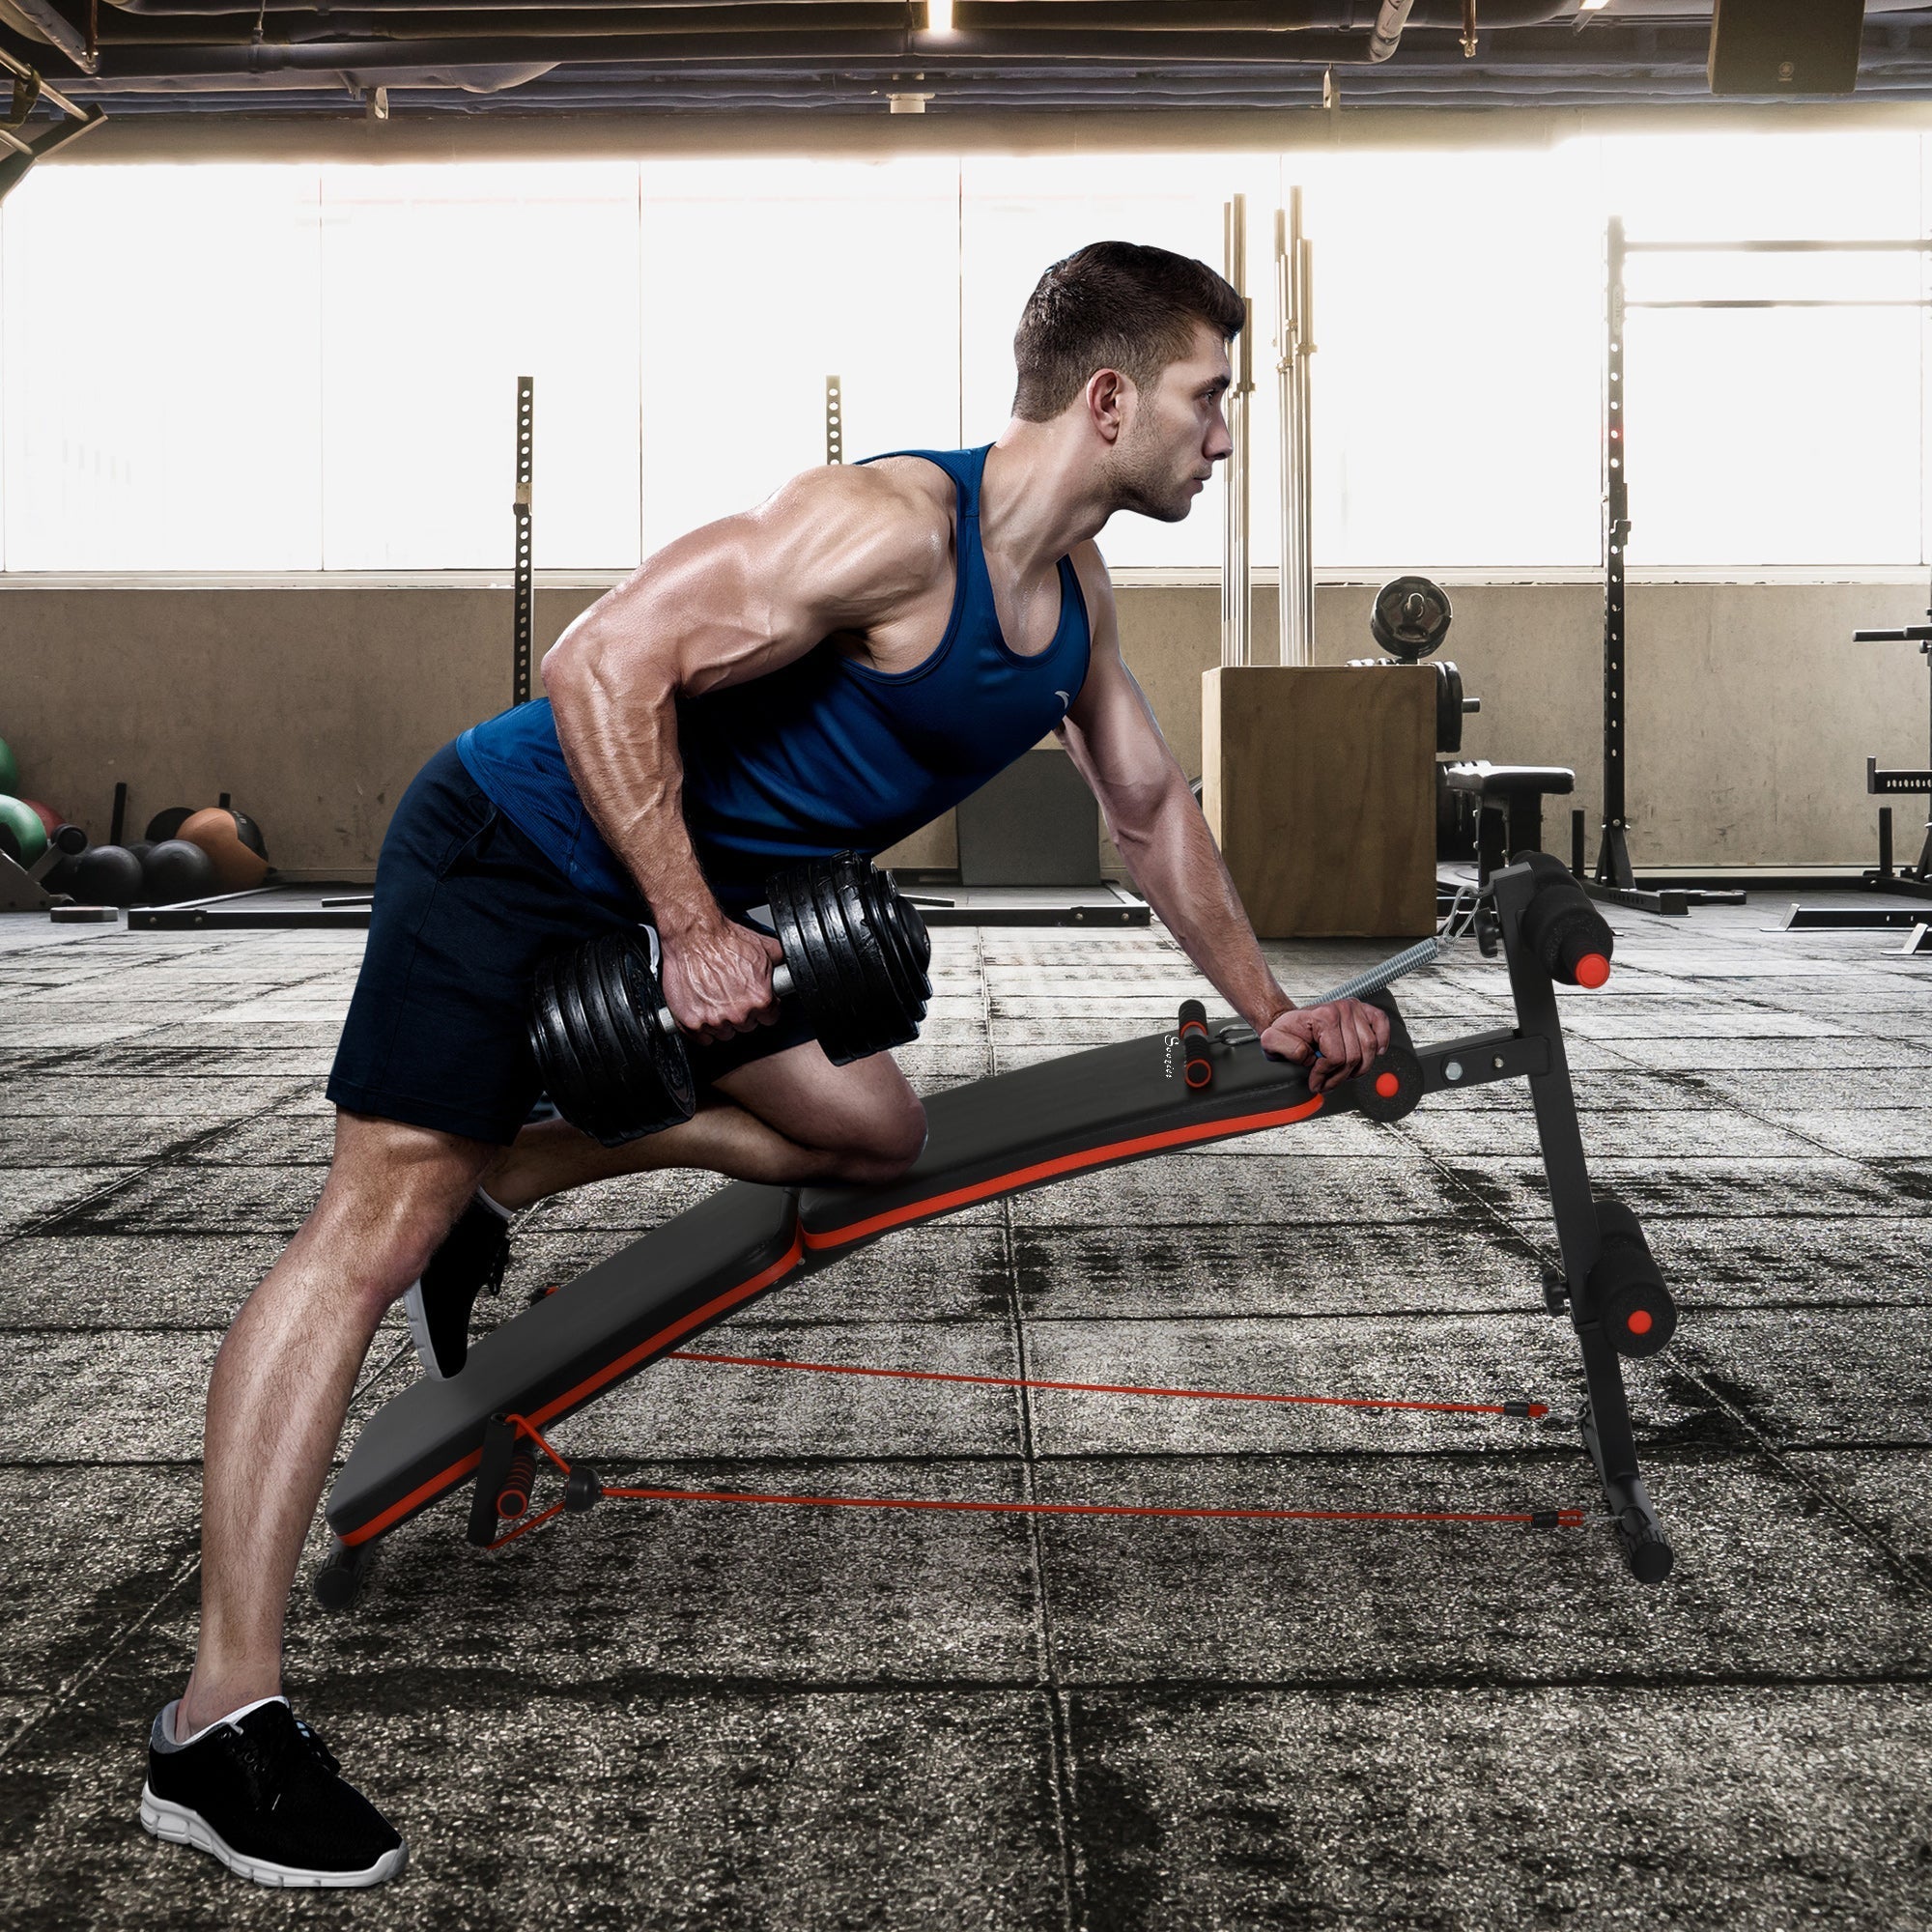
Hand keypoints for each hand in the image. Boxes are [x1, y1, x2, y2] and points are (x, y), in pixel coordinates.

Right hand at [658, 919, 785, 1043]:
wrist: (693, 935)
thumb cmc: (724, 940)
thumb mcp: (765, 947)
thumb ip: (780, 966)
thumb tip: (787, 971)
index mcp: (760, 999)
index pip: (770, 1018)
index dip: (764, 1008)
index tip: (755, 1001)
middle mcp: (739, 1013)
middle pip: (747, 1026)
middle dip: (742, 1013)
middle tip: (732, 994)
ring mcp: (713, 1020)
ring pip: (724, 1033)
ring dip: (722, 1021)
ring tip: (715, 999)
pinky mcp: (691, 1021)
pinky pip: (702, 1038)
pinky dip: (701, 1028)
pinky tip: (703, 1010)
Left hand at [1259, 999, 1391, 1094]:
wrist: (1290, 1021)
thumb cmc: (1285, 1032)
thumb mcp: (1272, 1042)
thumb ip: (1287, 1050)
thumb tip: (1311, 1058)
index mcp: (1323, 1015)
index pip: (1336, 1057)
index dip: (1326, 1075)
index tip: (1315, 1082)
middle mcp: (1342, 1009)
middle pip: (1354, 1056)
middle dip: (1340, 1076)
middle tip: (1327, 1083)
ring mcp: (1354, 1008)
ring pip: (1369, 1048)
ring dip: (1358, 1067)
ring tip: (1343, 1073)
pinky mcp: (1363, 1010)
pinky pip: (1382, 1023)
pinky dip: (1382, 1039)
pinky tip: (1375, 1052)